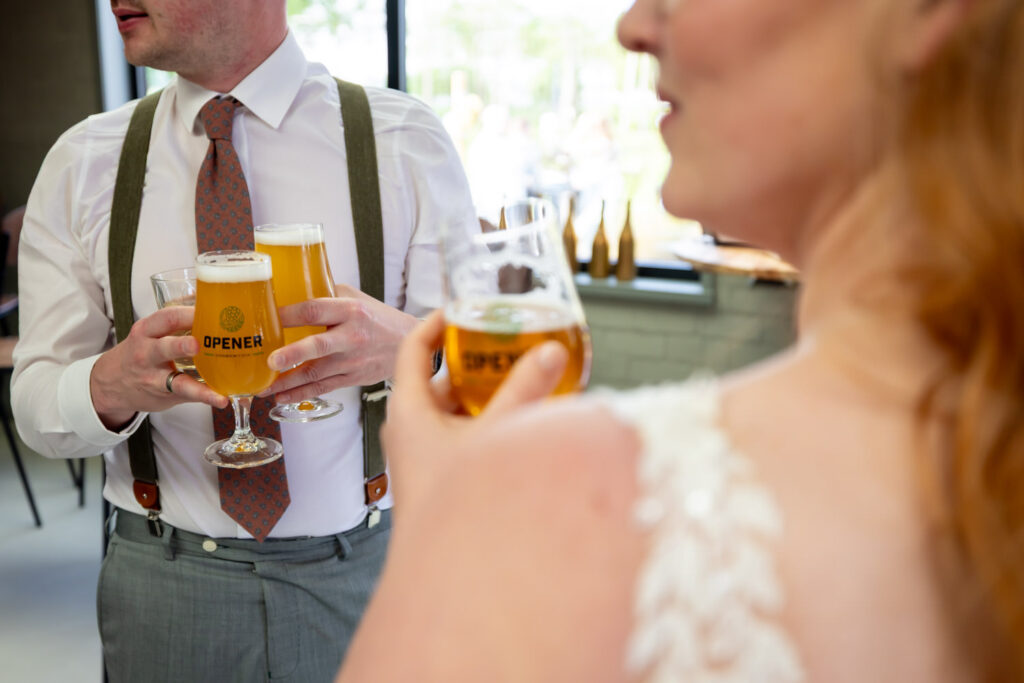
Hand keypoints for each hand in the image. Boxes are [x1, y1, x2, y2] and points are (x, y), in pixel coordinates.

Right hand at [90, 306, 227, 429]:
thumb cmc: (141, 351)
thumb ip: (176, 320)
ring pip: (174, 379)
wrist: (110, 382)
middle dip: (182, 345)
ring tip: (216, 389)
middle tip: (199, 344)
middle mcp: (147, 352)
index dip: (189, 314)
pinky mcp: (163, 393)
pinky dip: (204, 397)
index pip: (168, 317)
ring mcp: (154, 376)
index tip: (213, 311)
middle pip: (165, 347)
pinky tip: (221, 399)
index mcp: (147, 330)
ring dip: (197, 384)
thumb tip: (207, 299)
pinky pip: (185, 395)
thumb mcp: (150, 332)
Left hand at [264, 284, 418, 401]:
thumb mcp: (356, 297)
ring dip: (287, 382)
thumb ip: (326, 294)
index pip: (315, 309)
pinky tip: (282, 396)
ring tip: (264, 387)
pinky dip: (301, 394)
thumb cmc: (376, 317)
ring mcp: (353, 360)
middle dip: (292, 354)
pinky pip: (323, 387)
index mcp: (350, 310)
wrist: (408, 341)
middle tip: (270, 360)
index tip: (267, 318)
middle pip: (318, 345)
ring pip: (316, 373)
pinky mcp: (353, 377)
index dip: (289, 314)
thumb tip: (290, 288)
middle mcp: (352, 335)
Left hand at [381, 311, 567, 515]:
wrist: (451, 572)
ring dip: (485, 394)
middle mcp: (410, 429)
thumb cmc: (458, 504)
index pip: (414, 349)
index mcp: (408, 410)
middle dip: (475, 361)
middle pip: (440, 378)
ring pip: (454, 410)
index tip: (463, 308)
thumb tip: (552, 350)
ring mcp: (424, 454)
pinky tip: (519, 424)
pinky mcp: (441, 476)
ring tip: (521, 378)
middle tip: (508, 344)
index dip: (436, 322)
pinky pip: (462, 436)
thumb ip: (526, 391)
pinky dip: (487, 423)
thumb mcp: (496, 436)